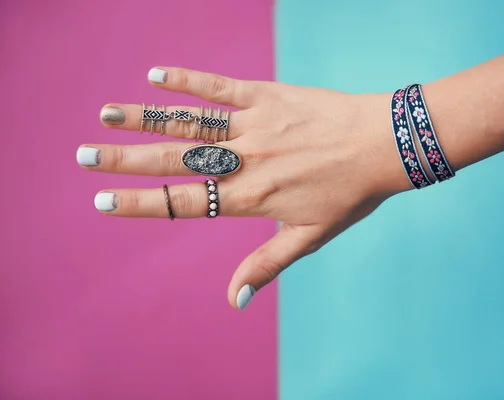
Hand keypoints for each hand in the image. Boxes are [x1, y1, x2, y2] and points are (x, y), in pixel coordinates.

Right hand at [79, 67, 410, 308]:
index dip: (142, 202)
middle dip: (125, 160)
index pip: (183, 201)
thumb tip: (234, 300)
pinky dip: (188, 81)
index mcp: (251, 196)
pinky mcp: (268, 95)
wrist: (385, 145)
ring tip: (106, 114)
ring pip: (190, 121)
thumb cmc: (350, 194)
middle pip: (174, 159)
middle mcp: (245, 160)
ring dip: (145, 117)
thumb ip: (267, 265)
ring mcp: (255, 125)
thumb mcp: (309, 237)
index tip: (104, 200)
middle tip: (85, 156)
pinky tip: (157, 75)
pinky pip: (221, 87)